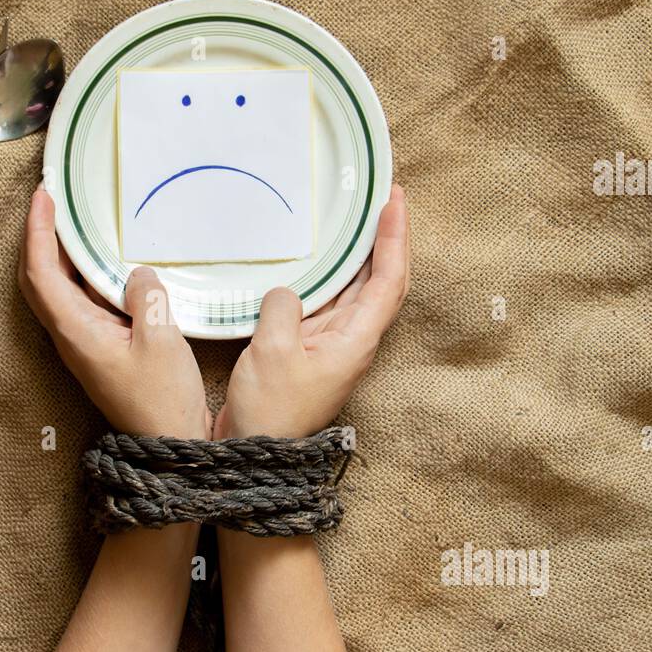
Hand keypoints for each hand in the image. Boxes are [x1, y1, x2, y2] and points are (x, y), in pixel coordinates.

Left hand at [19, 187, 211, 438]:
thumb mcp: (161, 340)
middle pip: (39, 279)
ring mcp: (83, 343)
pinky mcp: (100, 348)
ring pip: (59, 290)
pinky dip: (85, 274)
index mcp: (75, 332)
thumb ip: (145, 297)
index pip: (40, 273)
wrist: (168, 445)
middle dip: (40, 237)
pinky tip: (108, 262)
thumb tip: (136, 274)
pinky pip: (82, 302)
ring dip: (62, 254)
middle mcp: (70, 336)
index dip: (37, 232)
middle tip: (53, 202)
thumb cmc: (162, 400)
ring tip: (77, 221)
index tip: (43, 197)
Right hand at [214, 184, 408, 438]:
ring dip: (360, 254)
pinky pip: (329, 304)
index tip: (394, 200)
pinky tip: (317, 259)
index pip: (390, 279)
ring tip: (356, 216)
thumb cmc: (271, 410)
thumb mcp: (273, 350)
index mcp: (356, 340)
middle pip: (382, 280)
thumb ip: (284, 307)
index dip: (395, 238)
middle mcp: (353, 340)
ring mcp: (333, 345)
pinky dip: (331, 276)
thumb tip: (286, 292)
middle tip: (381, 197)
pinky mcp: (310, 350)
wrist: (256, 454)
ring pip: (356, 290)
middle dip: (386, 237)